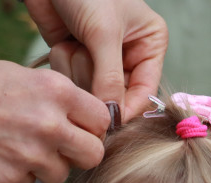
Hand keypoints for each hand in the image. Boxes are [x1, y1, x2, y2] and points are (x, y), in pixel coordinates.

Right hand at [0, 59, 108, 182]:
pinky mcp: (9, 179)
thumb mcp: (18, 76)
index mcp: (56, 91)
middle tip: (59, 149)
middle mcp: (50, 123)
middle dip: (79, 154)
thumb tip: (80, 119)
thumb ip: (54, 97)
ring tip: (16, 148)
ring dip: (45, 168)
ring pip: (61, 175)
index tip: (78, 129)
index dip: (91, 127)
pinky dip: (17, 177)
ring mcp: (30, 155)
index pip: (102, 119)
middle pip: (94, 155)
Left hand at [23, 0, 166, 120]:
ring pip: (89, 92)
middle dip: (95, 80)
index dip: (126, 110)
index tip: (107, 122)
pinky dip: (62, 64)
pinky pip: (69, 82)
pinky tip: (63, 43)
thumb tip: (112, 117)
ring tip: (75, 42)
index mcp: (148, 46)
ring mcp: (98, 60)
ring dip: (77, 69)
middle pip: (114, 98)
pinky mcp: (74, 60)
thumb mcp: (104, 32)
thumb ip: (109, 77)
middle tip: (86, 53)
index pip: (145, 93)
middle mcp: (127, 57)